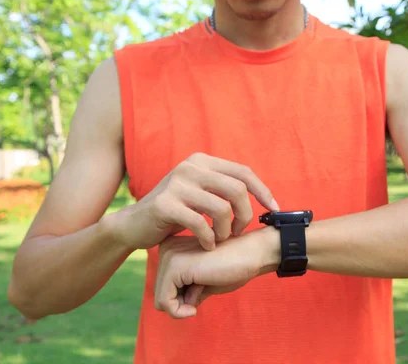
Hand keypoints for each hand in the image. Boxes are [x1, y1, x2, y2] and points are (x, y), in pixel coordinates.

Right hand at [107, 153, 279, 249]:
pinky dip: (209, 239)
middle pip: (237, 190)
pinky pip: (200, 224)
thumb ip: (222, 187)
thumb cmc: (174, 212)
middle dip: (245, 216)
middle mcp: (190, 167)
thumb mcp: (199, 193)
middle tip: (237, 233)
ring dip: (226, 230)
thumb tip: (258, 191)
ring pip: (222, 208)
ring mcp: (176, 184)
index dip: (263, 192)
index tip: (274, 210)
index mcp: (202, 161)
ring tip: (220, 239)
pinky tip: (207, 245)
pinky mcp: (165, 205)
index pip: (243, 172)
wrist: (133, 225)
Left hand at [154, 229, 278, 318]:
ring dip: (183, 306)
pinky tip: (195, 307)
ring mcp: (169, 256)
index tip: (203, 287)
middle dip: (183, 301)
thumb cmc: (232, 267)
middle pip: (160, 293)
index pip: (164, 286)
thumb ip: (184, 290)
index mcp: (172, 248)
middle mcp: (166, 248)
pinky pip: (164, 302)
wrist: (253, 253)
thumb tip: (166, 307)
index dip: (184, 296)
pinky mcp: (175, 267)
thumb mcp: (202, 282)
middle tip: (205, 288)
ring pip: (160, 300)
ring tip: (204, 289)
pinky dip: (179, 312)